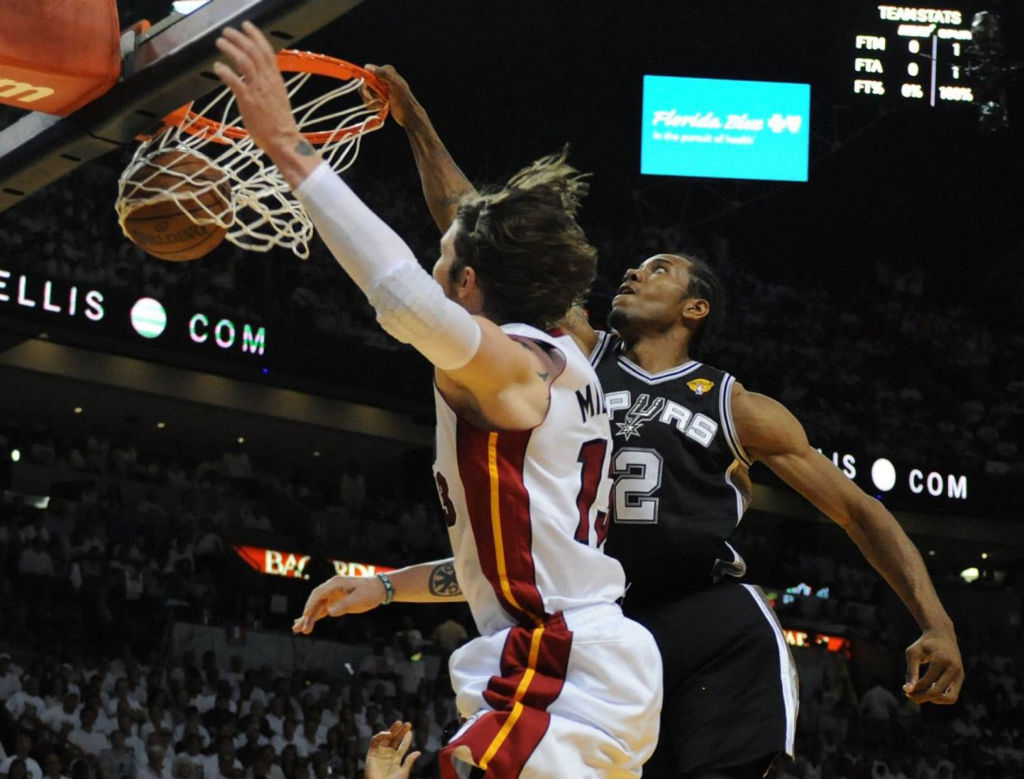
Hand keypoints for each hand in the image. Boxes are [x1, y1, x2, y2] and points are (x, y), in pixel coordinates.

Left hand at [213, 21, 303, 155]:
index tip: (246, 27)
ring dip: (231, 49)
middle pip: (253, 51)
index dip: (256, 36)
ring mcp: (258, 90)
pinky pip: (234, 81)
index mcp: (276, 79)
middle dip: (239, 38)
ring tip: (220, 42)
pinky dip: (225, 71)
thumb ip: (267, 84)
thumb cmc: (280, 123)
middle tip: (227, 31)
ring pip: (244, 61)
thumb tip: (256, 77)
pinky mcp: (248, 101)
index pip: (267, 51)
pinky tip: (217, 67)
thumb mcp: (277, 97)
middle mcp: (268, 80)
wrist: (284, 139)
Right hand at [292, 574, 386, 634]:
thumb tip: (329, 611)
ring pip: (317, 607)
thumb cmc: (371, 591)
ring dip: (308, 618)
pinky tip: (306, 624)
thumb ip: (344, 605)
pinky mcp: (336, 602)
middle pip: (315, 601)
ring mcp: (333, 595)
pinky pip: (322, 610)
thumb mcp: (360, 599)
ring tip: (297, 630)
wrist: (381, 588)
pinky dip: (315, 617)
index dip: (310, 606)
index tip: (305, 617)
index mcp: (336, 583)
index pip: (318, 594)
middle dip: (306, 615)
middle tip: (299, 629)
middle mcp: (332, 588)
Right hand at [362, 64, 418, 126]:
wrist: (409, 115)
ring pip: (366, 93)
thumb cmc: (404, 100)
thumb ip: (384, 74)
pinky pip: (369, 100)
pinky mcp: (379, 97)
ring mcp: (380, 87)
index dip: (364, 83)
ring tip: (382, 105)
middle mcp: (382, 77)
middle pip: (364, 84)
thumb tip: (367, 67)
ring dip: (372, 102)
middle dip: (368, 95)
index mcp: (386, 71)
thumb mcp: (395, 84)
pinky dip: (373, 105)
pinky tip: (382, 106)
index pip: (367, 73)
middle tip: (376, 102)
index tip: (367, 93)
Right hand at [365, 721, 420, 778]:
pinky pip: (374, 741)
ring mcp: (380, 753)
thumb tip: (419, 752)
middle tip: (408, 724)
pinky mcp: (371, 753)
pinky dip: (380, 735)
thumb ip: (409, 761)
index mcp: (396, 759)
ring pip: (386, 737)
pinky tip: (388, 734)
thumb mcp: (403, 771)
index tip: (411, 731)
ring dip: (392, 729)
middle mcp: (388, 755)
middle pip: (395, 739)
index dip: (407, 738)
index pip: (402, 746)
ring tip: (399, 723)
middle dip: (401, 731)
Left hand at [903, 627, 964, 703]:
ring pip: (949, 698)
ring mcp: (960, 673)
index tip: (905, 689)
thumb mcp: (913, 653)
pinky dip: (941, 697)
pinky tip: (929, 690)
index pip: (926, 682)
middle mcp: (954, 668)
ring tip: (920, 694)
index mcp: (942, 660)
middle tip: (909, 695)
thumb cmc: (923, 644)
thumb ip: (911, 671)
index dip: (914, 688)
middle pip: (937, 692)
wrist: (942, 634)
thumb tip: (908, 690)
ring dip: (933, 700)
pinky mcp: (961, 677)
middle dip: (921, 697)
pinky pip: (953, 695)